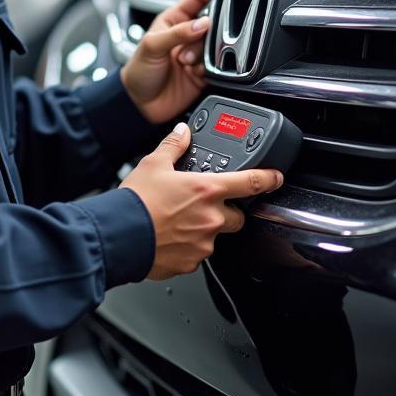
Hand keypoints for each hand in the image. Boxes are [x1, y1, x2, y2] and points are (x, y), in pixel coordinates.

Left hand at [120, 0, 222, 123]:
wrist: (139, 104)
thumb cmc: (138, 71)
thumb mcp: (152, 46)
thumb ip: (178, 33)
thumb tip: (202, 24)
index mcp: (173, 21)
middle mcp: (187, 35)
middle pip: (212, 23)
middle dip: (207, 31)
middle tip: (196, 40)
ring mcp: (196, 54)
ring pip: (216, 45)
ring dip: (204, 53)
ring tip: (187, 62)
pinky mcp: (202, 73)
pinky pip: (218, 67)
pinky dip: (209, 69)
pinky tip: (195, 72)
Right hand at [121, 123, 283, 279]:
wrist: (119, 236)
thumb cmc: (136, 201)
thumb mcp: (153, 163)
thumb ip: (174, 146)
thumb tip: (183, 132)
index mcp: (206, 190)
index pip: (250, 183)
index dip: (268, 179)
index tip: (276, 178)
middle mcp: (211, 218)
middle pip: (237, 217)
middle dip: (227, 211)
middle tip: (204, 205)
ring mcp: (203, 244)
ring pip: (215, 237)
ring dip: (204, 229)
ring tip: (178, 222)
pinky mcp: (190, 264)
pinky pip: (197, 255)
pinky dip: (187, 247)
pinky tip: (170, 238)